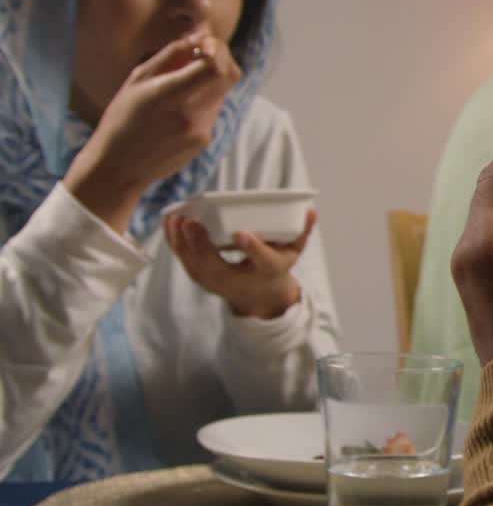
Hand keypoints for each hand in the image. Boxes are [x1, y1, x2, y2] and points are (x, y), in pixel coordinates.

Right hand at [64, 32, 240, 233]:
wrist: (118, 167)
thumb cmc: (122, 118)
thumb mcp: (137, 79)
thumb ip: (171, 55)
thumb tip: (199, 37)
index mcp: (170, 95)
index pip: (215, 66)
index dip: (217, 49)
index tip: (205, 43)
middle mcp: (191, 114)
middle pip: (229, 76)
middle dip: (221, 59)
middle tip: (202, 54)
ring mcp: (202, 130)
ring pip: (222, 92)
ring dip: (210, 81)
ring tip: (182, 84)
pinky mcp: (205, 140)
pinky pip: (213, 110)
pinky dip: (204, 100)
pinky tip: (180, 107)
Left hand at [163, 209, 316, 318]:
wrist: (257, 294)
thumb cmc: (274, 266)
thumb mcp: (293, 251)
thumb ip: (301, 232)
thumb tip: (310, 211)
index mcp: (266, 271)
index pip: (261, 260)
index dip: (252, 247)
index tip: (240, 233)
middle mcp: (239, 280)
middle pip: (215, 266)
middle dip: (201, 245)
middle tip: (192, 222)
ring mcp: (216, 282)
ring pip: (194, 264)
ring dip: (182, 243)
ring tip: (176, 219)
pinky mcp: (201, 276)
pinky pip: (184, 260)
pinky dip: (174, 243)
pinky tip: (168, 223)